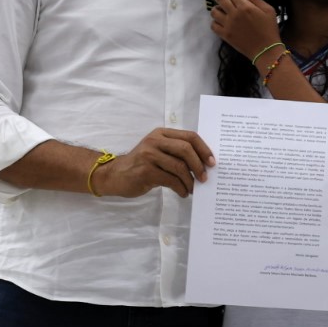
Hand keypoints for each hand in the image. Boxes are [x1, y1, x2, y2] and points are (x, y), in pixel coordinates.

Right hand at [95, 128, 214, 197]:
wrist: (115, 175)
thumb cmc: (141, 165)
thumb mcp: (158, 151)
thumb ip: (176, 152)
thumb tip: (203, 164)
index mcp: (161, 133)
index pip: (189, 136)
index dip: (204, 149)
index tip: (212, 162)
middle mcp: (155, 141)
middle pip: (186, 149)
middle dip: (199, 165)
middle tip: (205, 178)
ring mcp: (149, 155)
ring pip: (179, 166)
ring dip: (190, 181)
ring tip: (192, 189)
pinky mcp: (145, 171)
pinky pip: (171, 180)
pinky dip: (181, 188)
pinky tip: (183, 193)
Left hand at [210, 0, 281, 62]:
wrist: (266, 49)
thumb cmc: (269, 29)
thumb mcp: (268, 10)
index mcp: (245, 6)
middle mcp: (234, 14)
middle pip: (220, 0)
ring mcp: (228, 25)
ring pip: (214, 12)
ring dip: (215, 8)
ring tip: (218, 8)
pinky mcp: (225, 35)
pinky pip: (213, 26)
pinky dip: (214, 22)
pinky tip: (219, 22)